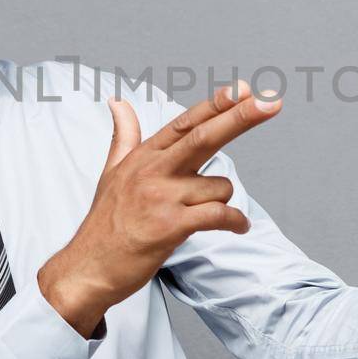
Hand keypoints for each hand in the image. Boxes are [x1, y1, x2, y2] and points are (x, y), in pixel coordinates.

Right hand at [39, 80, 281, 335]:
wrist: (86, 269)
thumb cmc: (104, 224)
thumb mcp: (111, 173)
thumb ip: (124, 136)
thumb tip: (118, 102)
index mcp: (143, 156)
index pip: (185, 122)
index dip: (216, 104)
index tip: (242, 89)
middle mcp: (152, 171)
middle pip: (204, 137)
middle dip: (240, 117)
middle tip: (270, 102)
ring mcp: (161, 198)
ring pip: (219, 186)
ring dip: (225, 201)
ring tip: (207, 215)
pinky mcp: (170, 226)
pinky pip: (218, 215)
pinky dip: (235, 221)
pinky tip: (239, 227)